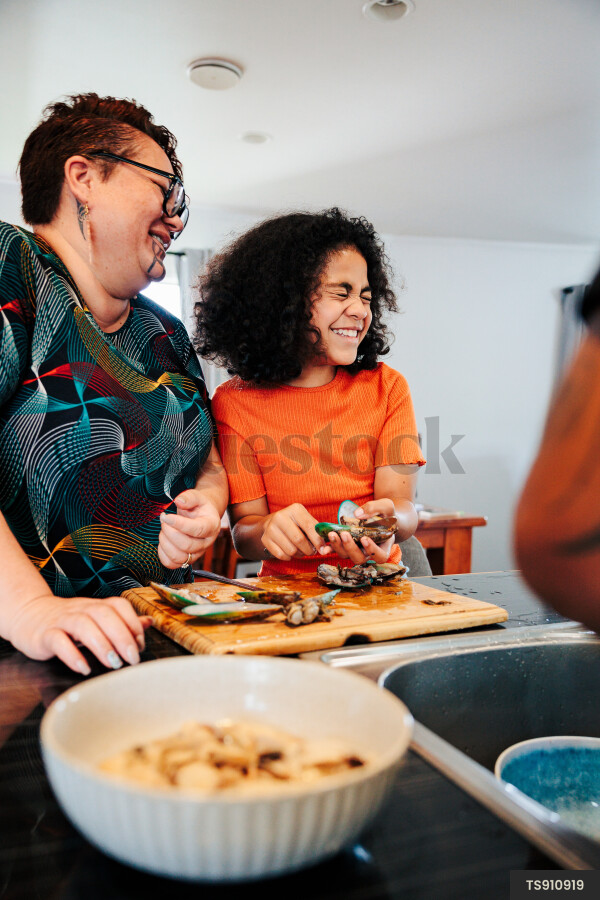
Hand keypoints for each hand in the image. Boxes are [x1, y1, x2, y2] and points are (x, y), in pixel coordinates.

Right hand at [8, 593, 152, 675]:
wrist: (28, 615)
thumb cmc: (67, 621)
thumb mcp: (95, 618)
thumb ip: (122, 622)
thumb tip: (149, 622)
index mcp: (95, 605)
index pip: (119, 606)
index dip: (133, 623)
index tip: (140, 644)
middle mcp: (81, 609)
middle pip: (104, 614)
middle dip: (122, 636)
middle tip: (132, 658)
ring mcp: (62, 621)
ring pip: (83, 625)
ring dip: (101, 644)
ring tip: (113, 663)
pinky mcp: (45, 635)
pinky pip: (58, 640)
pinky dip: (72, 654)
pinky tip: (83, 668)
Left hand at [158, 489, 221, 568]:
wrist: (202, 515)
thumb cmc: (198, 506)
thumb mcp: (197, 496)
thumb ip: (189, 497)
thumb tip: (179, 501)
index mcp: (211, 526)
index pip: (197, 530)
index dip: (179, 524)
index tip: (166, 516)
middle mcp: (206, 542)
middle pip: (187, 545)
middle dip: (169, 532)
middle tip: (164, 519)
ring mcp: (197, 553)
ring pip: (179, 557)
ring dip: (165, 543)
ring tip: (163, 530)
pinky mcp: (187, 560)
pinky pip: (172, 564)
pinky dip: (163, 555)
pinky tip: (163, 541)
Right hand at [261, 503, 331, 561]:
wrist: (271, 523)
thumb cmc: (294, 524)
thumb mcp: (306, 521)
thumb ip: (317, 533)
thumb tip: (327, 549)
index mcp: (295, 509)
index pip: (310, 527)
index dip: (318, 541)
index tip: (323, 549)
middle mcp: (281, 517)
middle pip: (299, 540)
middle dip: (309, 550)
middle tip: (312, 551)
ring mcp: (271, 528)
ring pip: (291, 550)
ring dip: (299, 554)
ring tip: (301, 550)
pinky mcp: (265, 539)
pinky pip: (281, 555)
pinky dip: (289, 557)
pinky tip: (290, 552)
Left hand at [326, 497, 396, 563]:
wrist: (380, 515)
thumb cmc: (386, 513)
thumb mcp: (386, 506)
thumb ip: (375, 508)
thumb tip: (358, 514)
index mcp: (383, 546)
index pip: (380, 556)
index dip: (372, 550)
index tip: (364, 538)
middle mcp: (369, 552)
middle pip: (360, 559)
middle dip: (350, 548)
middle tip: (344, 534)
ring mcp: (357, 550)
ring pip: (347, 556)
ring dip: (338, 547)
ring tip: (332, 534)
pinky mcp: (346, 545)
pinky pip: (337, 550)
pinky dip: (330, 548)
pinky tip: (324, 545)